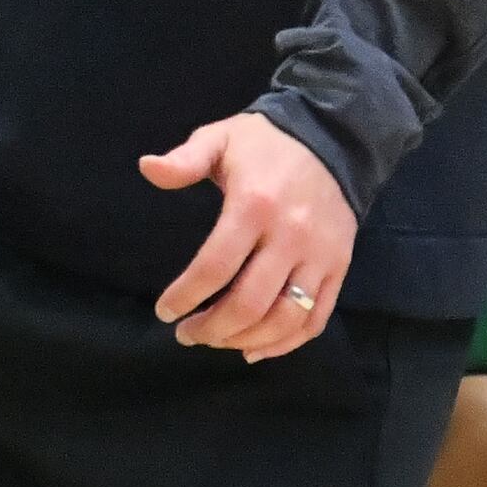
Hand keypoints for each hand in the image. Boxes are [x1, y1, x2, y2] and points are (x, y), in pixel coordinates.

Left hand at [141, 111, 357, 359]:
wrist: (334, 138)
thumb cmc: (266, 143)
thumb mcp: (219, 138)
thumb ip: (184, 159)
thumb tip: (146, 167)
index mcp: (254, 206)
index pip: (216, 266)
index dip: (186, 296)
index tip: (164, 312)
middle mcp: (290, 236)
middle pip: (250, 302)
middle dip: (213, 328)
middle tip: (186, 334)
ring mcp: (320, 256)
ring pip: (285, 318)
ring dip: (246, 339)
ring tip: (217, 341)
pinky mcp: (340, 267)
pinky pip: (316, 318)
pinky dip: (286, 343)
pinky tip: (255, 349)